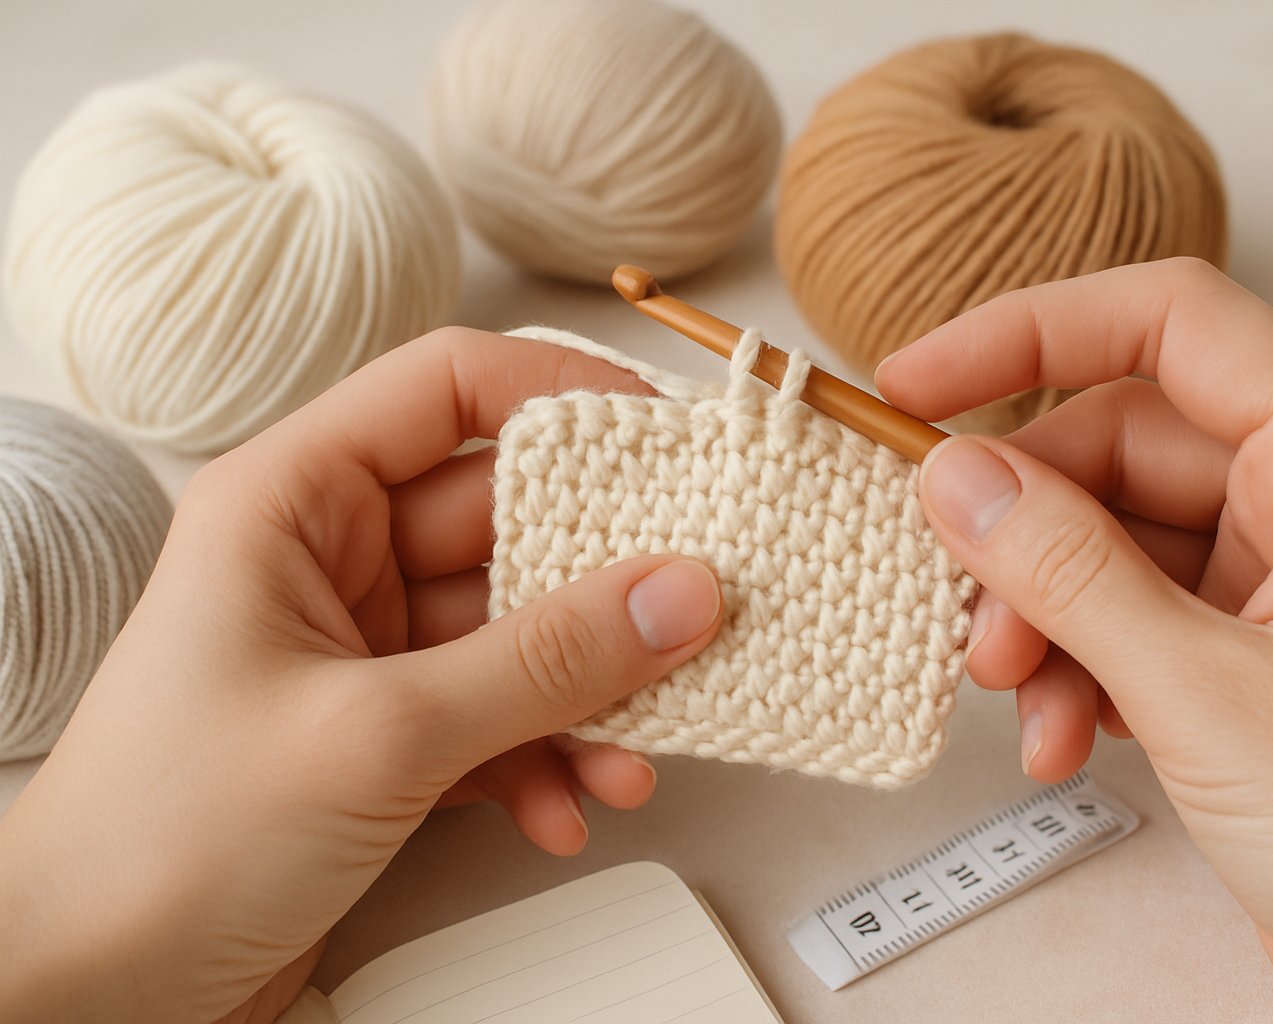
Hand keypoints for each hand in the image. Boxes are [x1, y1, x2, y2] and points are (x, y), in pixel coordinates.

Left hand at [0, 329, 723, 1023]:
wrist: (90, 994)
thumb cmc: (168, 840)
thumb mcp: (378, 734)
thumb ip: (542, 662)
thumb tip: (683, 591)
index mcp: (296, 501)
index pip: (448, 388)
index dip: (563, 395)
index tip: (672, 441)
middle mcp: (333, 560)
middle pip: (506, 521)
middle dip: (605, 578)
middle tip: (703, 607)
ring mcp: (365, 651)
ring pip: (517, 632)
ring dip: (586, 693)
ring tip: (638, 749)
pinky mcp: (388, 735)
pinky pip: (500, 716)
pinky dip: (545, 760)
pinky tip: (568, 810)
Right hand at [877, 259, 1272, 1022]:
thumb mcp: (1208, 696)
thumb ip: (1070, 574)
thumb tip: (956, 479)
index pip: (1173, 324)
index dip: (1032, 331)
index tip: (920, 383)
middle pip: (1116, 445)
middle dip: (1024, 526)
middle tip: (962, 602)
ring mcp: (1271, 582)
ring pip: (1105, 540)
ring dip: (1039, 615)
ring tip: (1017, 696)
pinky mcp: (1238, 656)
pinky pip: (1119, 616)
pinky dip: (1069, 668)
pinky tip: (1061, 738)